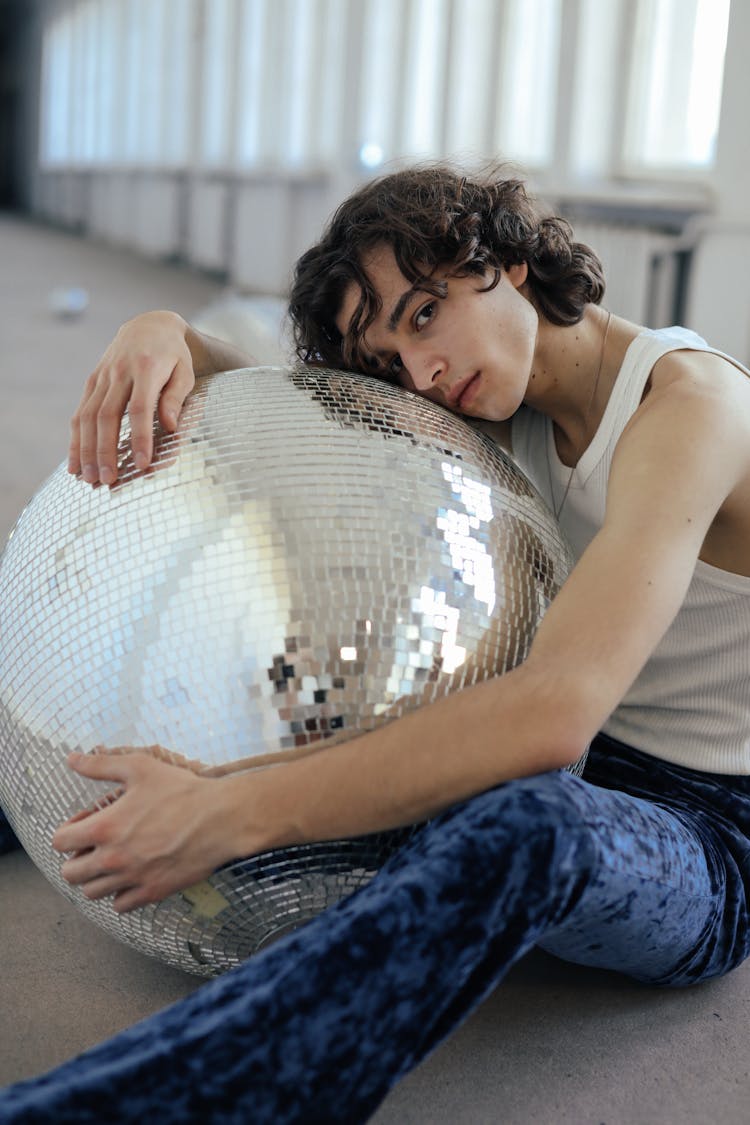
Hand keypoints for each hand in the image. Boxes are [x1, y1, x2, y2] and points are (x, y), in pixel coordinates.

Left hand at [52, 747, 235, 912]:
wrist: (221, 818)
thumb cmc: (183, 791)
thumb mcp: (140, 768)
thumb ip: (101, 765)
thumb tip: (73, 759)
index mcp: (106, 827)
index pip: (60, 842)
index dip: (67, 831)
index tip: (82, 825)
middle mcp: (113, 858)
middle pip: (70, 874)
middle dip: (76, 859)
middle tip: (93, 847)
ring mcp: (133, 878)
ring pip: (92, 893)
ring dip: (95, 878)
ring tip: (111, 862)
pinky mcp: (153, 891)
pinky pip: (120, 906)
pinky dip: (120, 894)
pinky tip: (131, 876)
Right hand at [68, 311, 194, 486]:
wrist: (150, 325)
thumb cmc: (174, 355)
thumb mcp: (185, 371)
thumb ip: (176, 398)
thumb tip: (170, 427)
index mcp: (146, 369)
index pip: (140, 409)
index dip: (139, 438)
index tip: (142, 464)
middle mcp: (119, 372)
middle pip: (107, 416)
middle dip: (105, 451)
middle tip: (107, 480)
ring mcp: (102, 376)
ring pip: (88, 416)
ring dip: (85, 450)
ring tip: (88, 478)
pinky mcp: (92, 381)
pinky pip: (80, 412)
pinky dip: (75, 439)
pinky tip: (75, 463)